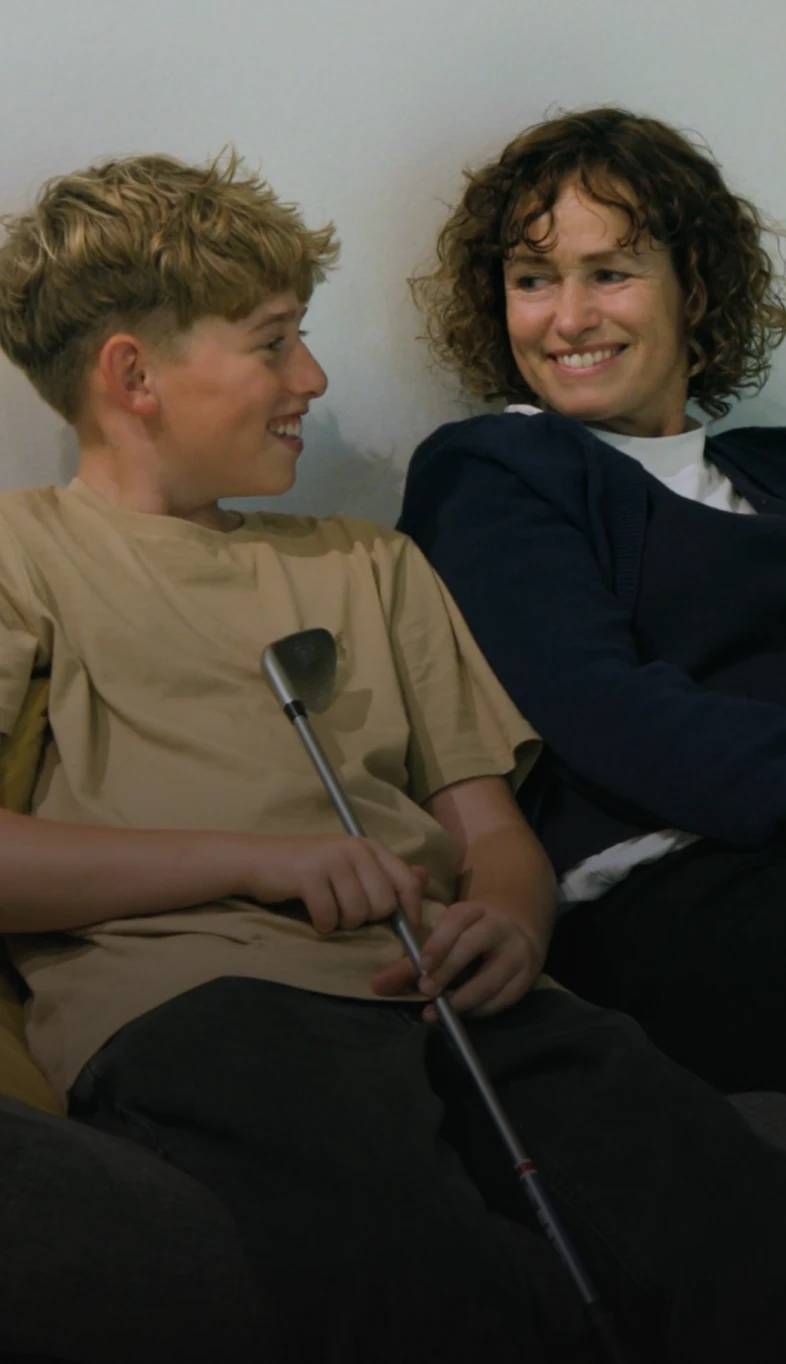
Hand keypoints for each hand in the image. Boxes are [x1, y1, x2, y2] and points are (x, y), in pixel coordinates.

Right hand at [239, 834, 428, 933]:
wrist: (258, 861)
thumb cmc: (308, 869)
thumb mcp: (351, 866)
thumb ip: (386, 873)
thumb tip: (424, 876)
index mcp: (369, 846)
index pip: (408, 883)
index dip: (409, 913)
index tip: (402, 931)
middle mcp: (354, 848)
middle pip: (383, 904)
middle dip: (366, 919)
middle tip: (346, 913)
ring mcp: (331, 859)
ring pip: (357, 913)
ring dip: (341, 923)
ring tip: (328, 911)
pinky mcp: (309, 875)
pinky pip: (329, 917)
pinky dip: (321, 925)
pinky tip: (313, 915)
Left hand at [370, 899, 546, 1017]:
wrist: (516, 934)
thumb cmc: (468, 937)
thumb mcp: (445, 938)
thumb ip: (412, 961)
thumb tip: (378, 986)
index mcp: (475, 910)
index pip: (456, 919)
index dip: (438, 942)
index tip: (421, 964)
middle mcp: (498, 927)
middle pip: (472, 945)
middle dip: (446, 970)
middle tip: (425, 990)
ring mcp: (516, 952)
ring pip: (490, 978)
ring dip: (461, 998)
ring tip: (437, 1010)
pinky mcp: (526, 978)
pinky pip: (501, 998)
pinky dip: (478, 1010)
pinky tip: (459, 1014)